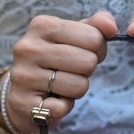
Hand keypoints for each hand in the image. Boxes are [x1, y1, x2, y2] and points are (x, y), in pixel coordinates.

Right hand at [7, 11, 117, 131]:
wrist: (22, 94)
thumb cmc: (54, 62)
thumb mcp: (72, 39)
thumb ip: (95, 27)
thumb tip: (111, 27)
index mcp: (41, 25)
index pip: (93, 37)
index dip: (98, 50)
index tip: (84, 53)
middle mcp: (28, 48)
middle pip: (88, 62)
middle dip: (87, 71)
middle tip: (72, 72)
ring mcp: (23, 76)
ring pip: (79, 86)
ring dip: (76, 90)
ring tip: (61, 86)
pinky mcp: (23, 103)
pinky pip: (63, 107)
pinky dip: (64, 107)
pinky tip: (51, 101)